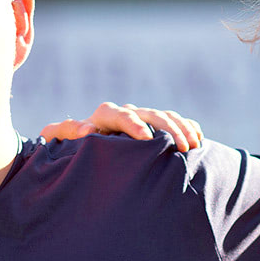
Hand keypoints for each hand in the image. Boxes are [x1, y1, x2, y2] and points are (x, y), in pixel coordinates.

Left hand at [39, 102, 203, 151]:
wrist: (82, 147)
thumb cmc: (69, 146)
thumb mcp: (60, 139)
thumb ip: (67, 131)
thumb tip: (87, 129)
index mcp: (105, 115)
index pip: (121, 114)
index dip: (134, 125)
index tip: (147, 140)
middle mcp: (127, 113)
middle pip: (151, 113)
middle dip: (168, 128)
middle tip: (182, 147)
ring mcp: (143, 118)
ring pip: (166, 116)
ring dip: (182, 128)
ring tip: (193, 145)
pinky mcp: (154, 126)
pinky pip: (176, 121)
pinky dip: (187, 127)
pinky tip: (199, 139)